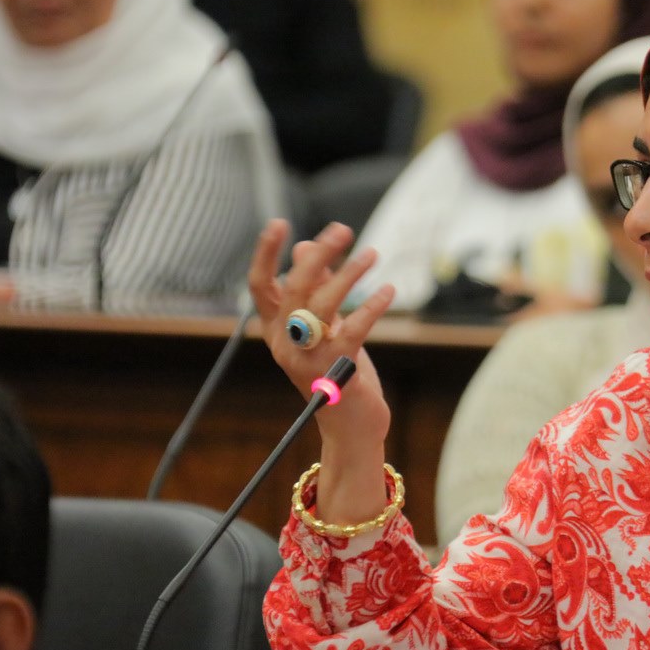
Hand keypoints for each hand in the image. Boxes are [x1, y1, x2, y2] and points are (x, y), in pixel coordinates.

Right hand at [247, 219, 394, 522]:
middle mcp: (285, 343)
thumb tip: (305, 246)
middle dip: (318, 255)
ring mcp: (309, 359)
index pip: (261, 285)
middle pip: (293, 288)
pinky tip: (388, 290)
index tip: (279, 223)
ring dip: (348, 275)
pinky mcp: (337, 370)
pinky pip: (353, 330)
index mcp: (276, 330)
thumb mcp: (324, 326)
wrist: (350, 426)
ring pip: (321, 305)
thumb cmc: (337, 371)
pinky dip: (372, 306)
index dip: (265, 253)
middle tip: (343, 230)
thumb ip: (314, 288)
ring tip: (371, 253)